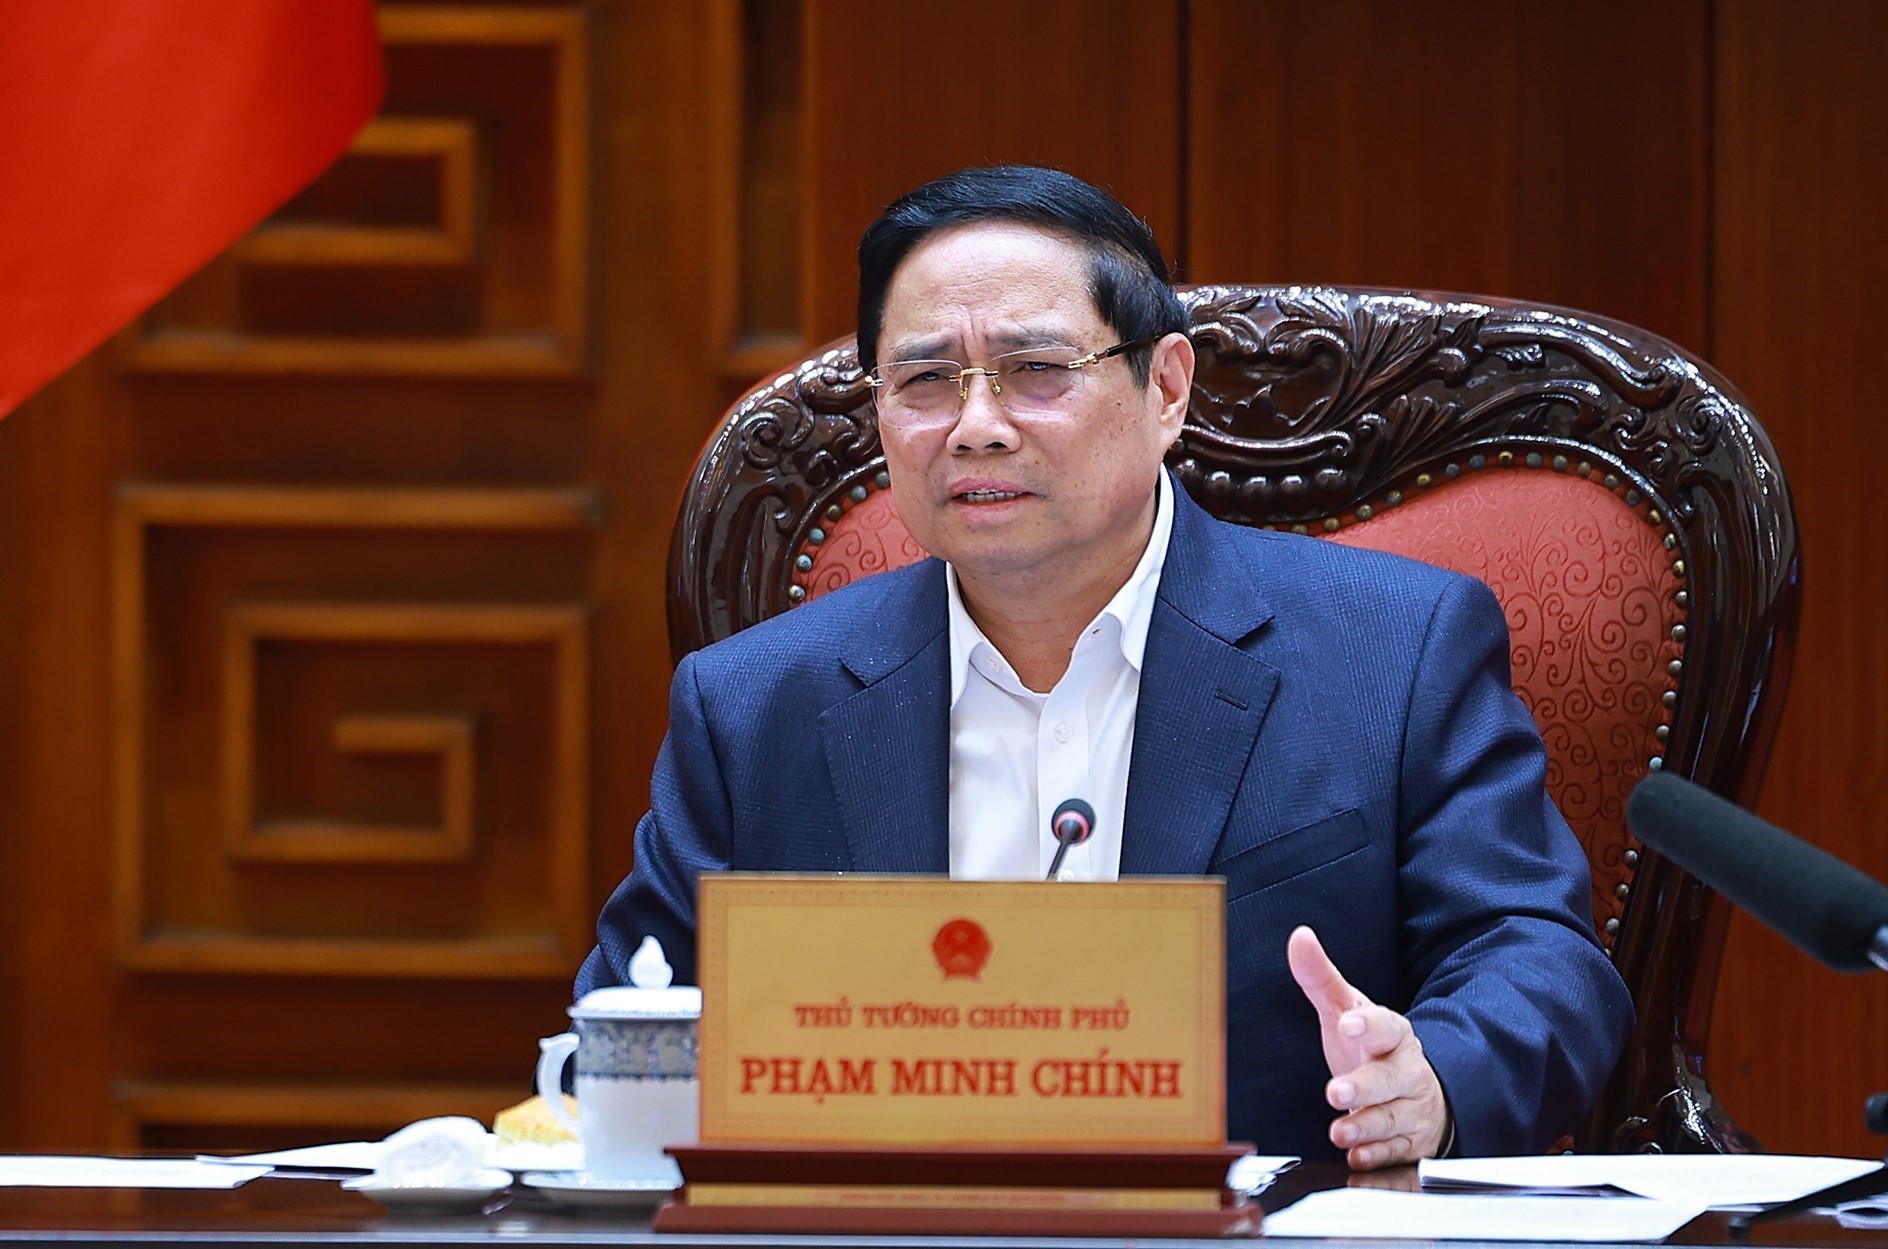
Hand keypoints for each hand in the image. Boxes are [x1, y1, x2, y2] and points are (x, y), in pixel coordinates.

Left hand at [1286, 925, 1449, 1169]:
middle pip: (1390, 1079)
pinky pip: (1395, 1151)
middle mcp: (1406, 1071)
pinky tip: (1357, 1156)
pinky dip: (1376, 1155)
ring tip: (1339, 1132)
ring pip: (1391, 1119)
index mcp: (1393, 1034)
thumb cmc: (1374, 1047)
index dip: (1369, 1025)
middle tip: (1335, 1091)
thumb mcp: (1348, 1010)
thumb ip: (1321, 978)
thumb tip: (1299, 937)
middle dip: (1364, 1087)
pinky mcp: (1409, 1141)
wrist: (1417, 1090)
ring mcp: (1410, 1108)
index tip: (1348, 1023)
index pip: (1386, 1027)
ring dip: (1365, 1127)